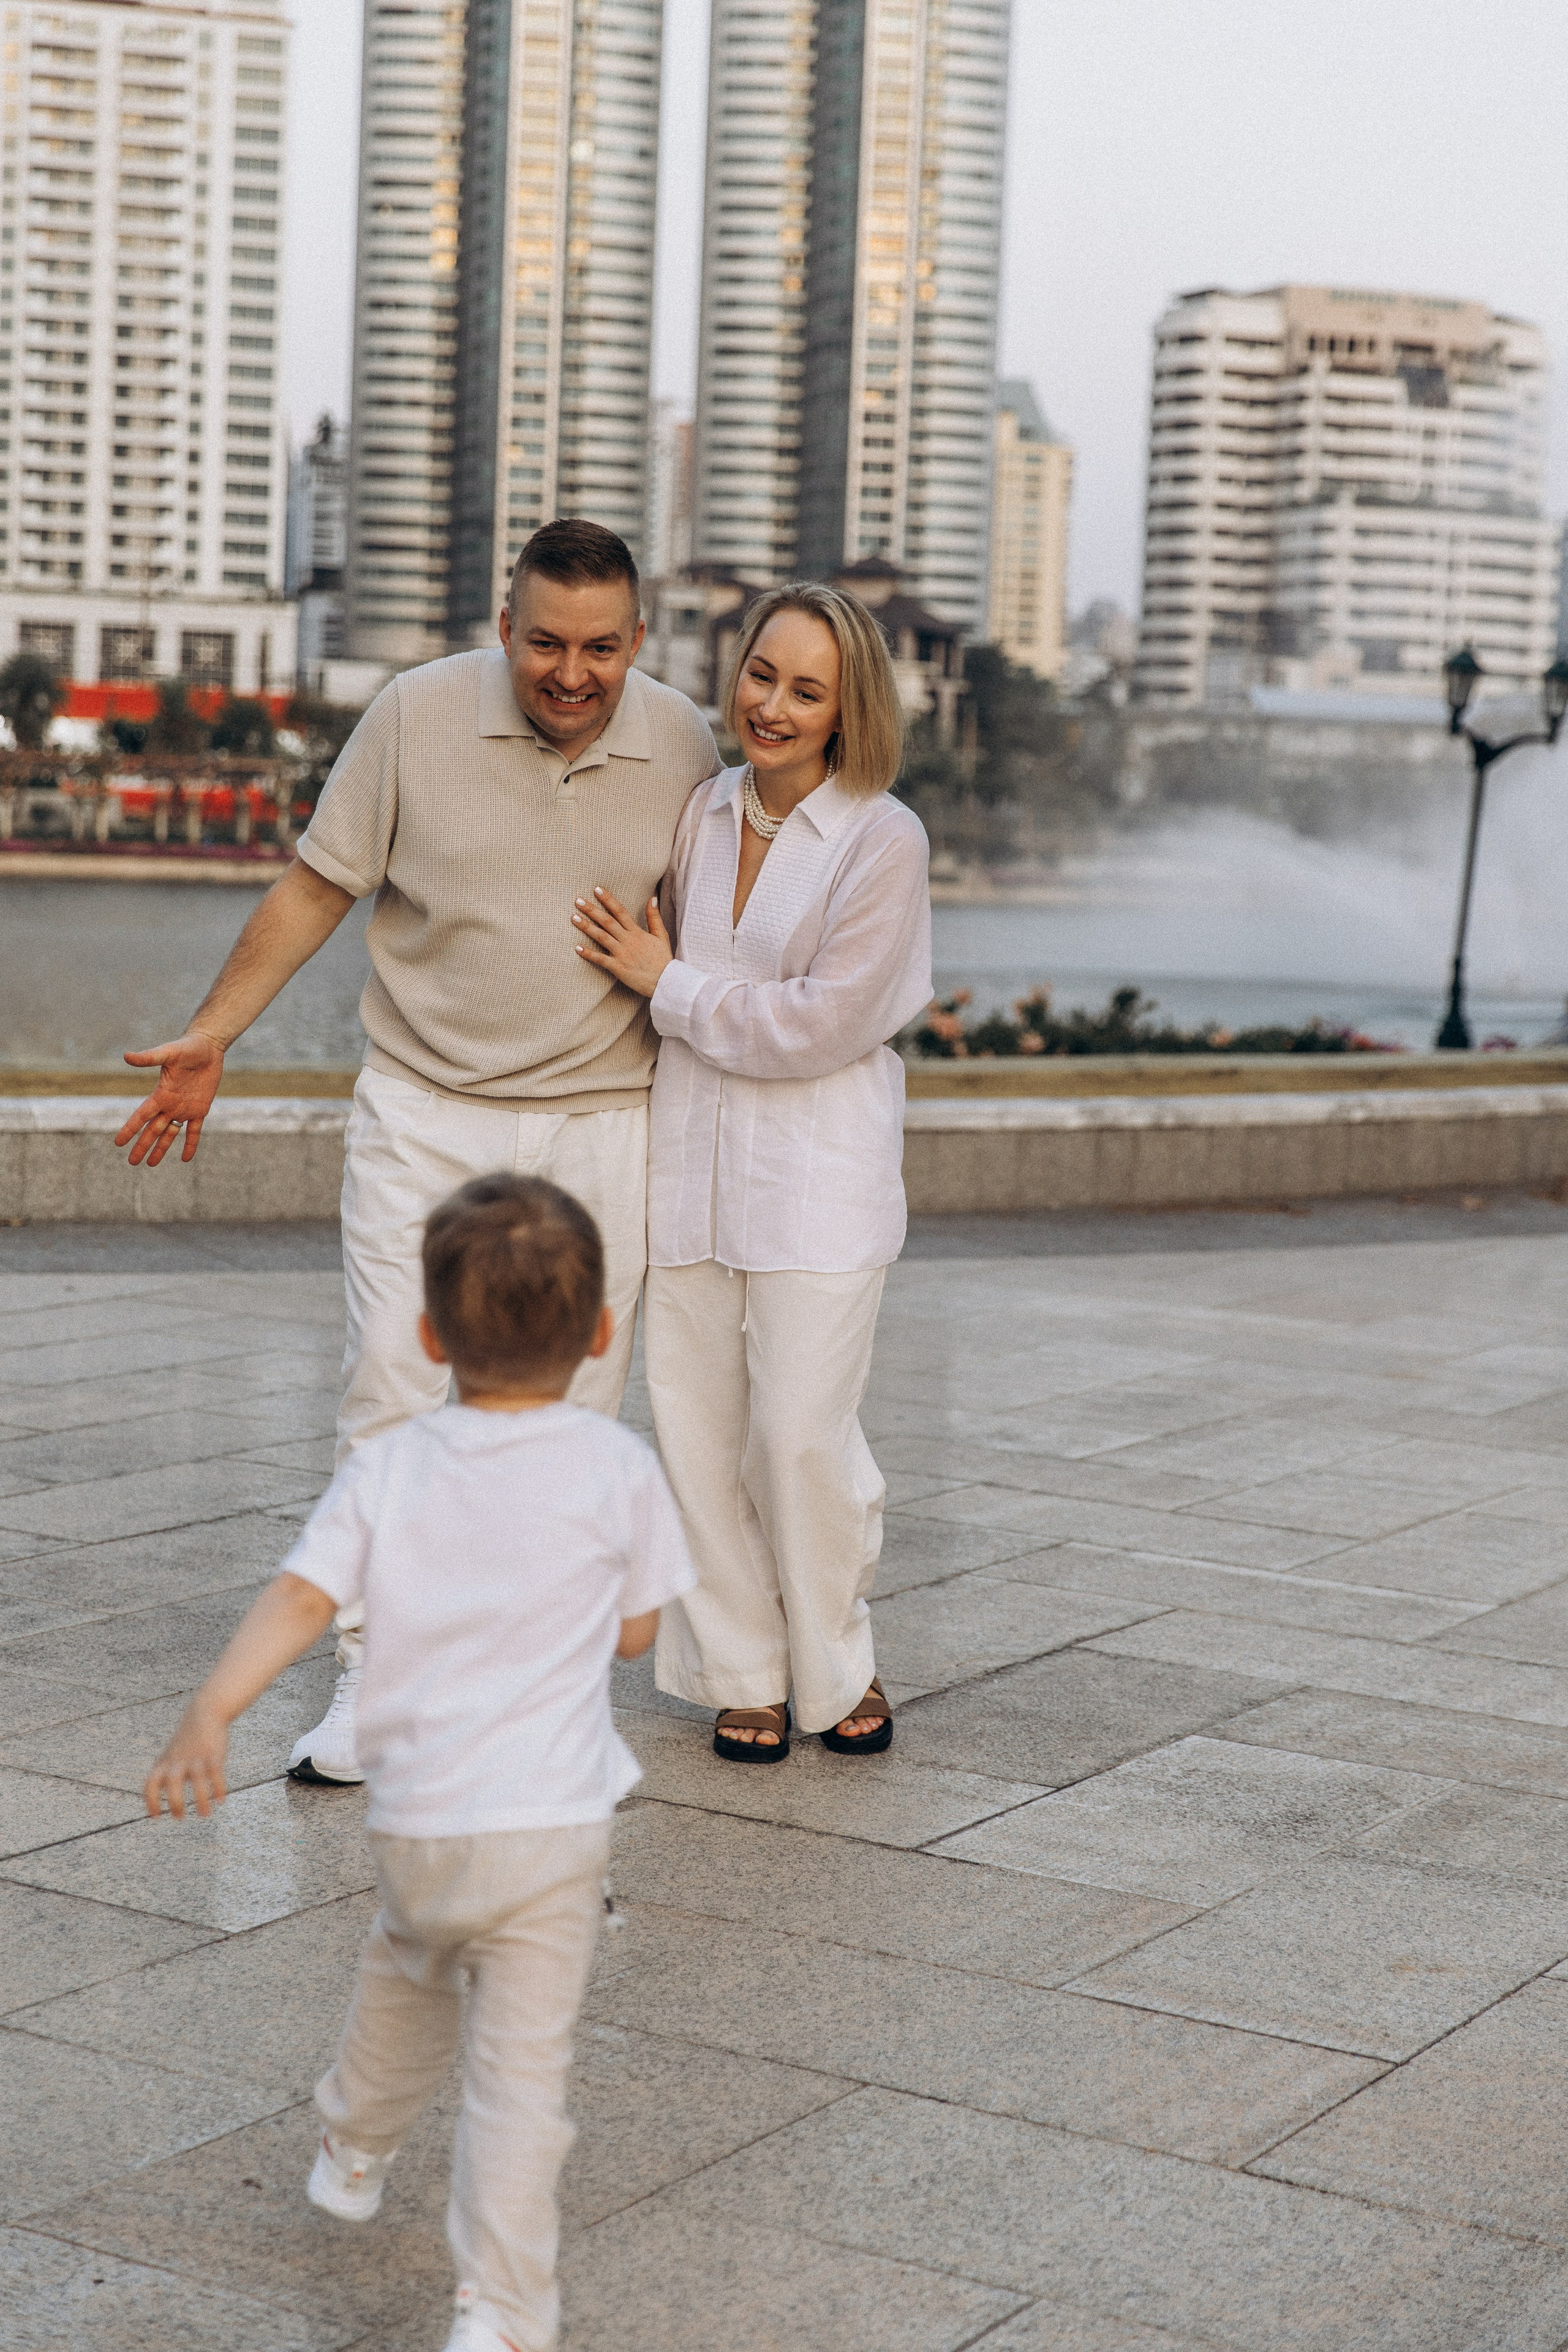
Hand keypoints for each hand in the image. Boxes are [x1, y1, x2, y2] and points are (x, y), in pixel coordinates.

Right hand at [115, 1030, 225, 1165]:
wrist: (207, 1047)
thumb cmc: (187, 1047)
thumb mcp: (168, 1052)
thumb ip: (149, 1057)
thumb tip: (126, 1056)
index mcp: (160, 1094)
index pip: (141, 1116)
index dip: (130, 1129)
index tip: (118, 1143)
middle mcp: (169, 1104)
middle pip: (152, 1130)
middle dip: (142, 1146)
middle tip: (132, 1163)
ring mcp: (184, 1108)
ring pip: (169, 1134)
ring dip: (160, 1149)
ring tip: (150, 1164)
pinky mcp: (201, 1109)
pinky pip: (194, 1131)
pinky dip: (190, 1144)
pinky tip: (185, 1159)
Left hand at [144, 1701, 229, 1819]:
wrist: (205, 1712)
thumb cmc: (187, 1739)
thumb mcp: (171, 1754)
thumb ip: (166, 1773)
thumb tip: (166, 1800)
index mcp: (165, 1762)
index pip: (151, 1783)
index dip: (151, 1801)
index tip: (156, 1817)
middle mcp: (179, 1760)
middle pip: (172, 1782)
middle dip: (175, 1802)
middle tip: (179, 1818)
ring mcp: (197, 1756)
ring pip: (197, 1779)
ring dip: (200, 1799)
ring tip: (205, 1815)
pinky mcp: (214, 1753)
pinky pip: (216, 1772)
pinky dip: (218, 1788)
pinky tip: (221, 1800)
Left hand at [572, 887, 672, 998]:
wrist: (666, 982)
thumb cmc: (663, 960)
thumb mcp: (662, 935)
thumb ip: (654, 917)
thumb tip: (652, 898)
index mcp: (637, 932)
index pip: (620, 912)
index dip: (608, 900)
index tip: (597, 889)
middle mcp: (628, 941)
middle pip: (607, 921)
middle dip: (592, 910)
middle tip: (578, 900)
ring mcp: (622, 954)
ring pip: (601, 937)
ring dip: (587, 927)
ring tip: (573, 918)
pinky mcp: (618, 968)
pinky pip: (600, 959)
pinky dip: (589, 953)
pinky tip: (577, 947)